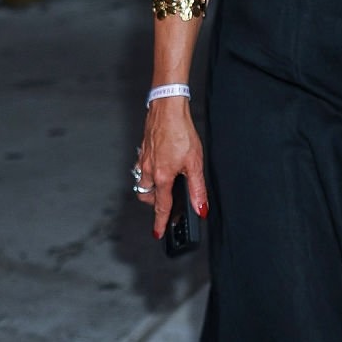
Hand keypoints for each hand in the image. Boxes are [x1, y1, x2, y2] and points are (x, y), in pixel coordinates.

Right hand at [136, 98, 207, 239]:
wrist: (167, 108)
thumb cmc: (180, 131)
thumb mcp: (195, 162)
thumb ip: (197, 188)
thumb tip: (200, 207)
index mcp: (162, 176)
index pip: (161, 206)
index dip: (161, 222)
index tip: (158, 233)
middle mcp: (149, 170)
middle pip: (147, 196)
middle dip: (155, 203)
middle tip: (168, 202)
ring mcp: (143, 160)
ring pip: (142, 183)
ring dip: (151, 189)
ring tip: (164, 184)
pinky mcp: (143, 150)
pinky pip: (141, 169)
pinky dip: (148, 173)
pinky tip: (159, 165)